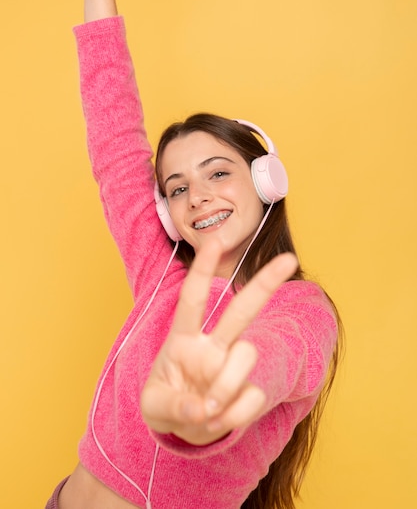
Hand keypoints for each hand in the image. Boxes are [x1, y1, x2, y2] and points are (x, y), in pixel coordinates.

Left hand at [140, 240, 297, 444]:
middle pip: (241, 310)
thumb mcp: (153, 406)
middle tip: (290, 259)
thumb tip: (201, 408)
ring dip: (226, 386)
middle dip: (265, 284)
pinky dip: (234, 415)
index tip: (214, 242)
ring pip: (247, 354)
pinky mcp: (248, 391)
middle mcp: (212, 346)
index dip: (203, 270)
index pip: (193, 299)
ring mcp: (231, 367)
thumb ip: (173, 405)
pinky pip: (252, 396)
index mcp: (183, 338)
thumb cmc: (165, 403)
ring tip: (208, 412)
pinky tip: (218, 421)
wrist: (183, 430)